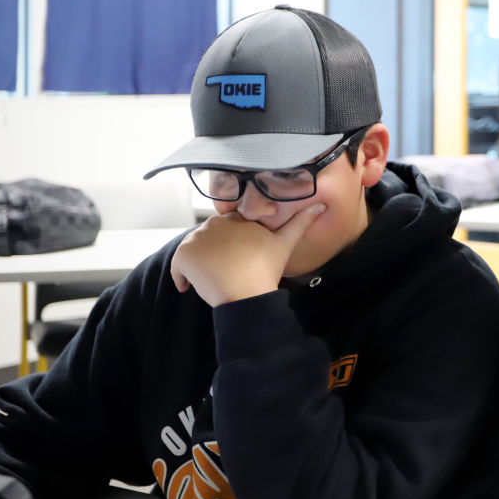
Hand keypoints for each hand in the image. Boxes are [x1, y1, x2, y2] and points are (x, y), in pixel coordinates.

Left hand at [170, 205, 325, 307]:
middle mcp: (214, 223)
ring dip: (199, 263)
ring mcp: (196, 239)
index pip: (229, 226)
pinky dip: (180, 275)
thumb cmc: (266, 269)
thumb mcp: (285, 244)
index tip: (240, 258)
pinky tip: (188, 286)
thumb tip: (320, 205)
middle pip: (210, 238)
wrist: (246, 293)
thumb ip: (301, 222)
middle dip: (216, 251)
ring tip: (213, 278)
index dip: (234, 243)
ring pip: (195, 250)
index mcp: (236, 218)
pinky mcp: (183, 255)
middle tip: (227, 271)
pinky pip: (177, 265)